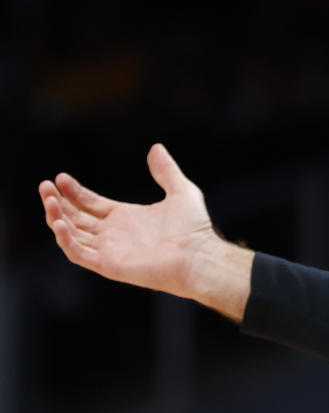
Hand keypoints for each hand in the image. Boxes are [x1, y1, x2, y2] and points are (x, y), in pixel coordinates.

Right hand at [39, 144, 222, 301]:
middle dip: (58, 202)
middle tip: (45, 186)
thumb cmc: (194, 228)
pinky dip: (66, 240)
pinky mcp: (108, 265)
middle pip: (76, 217)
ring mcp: (109, 250)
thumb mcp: (181, 191)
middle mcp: (113, 234)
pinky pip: (79, 254)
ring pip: (72, 234)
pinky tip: (59, 223)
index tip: (60, 178)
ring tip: (49, 200)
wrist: (198, 255)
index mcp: (125, 217)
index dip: (74, 192)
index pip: (90, 204)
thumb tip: (156, 147)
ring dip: (57, 218)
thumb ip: (166, 170)